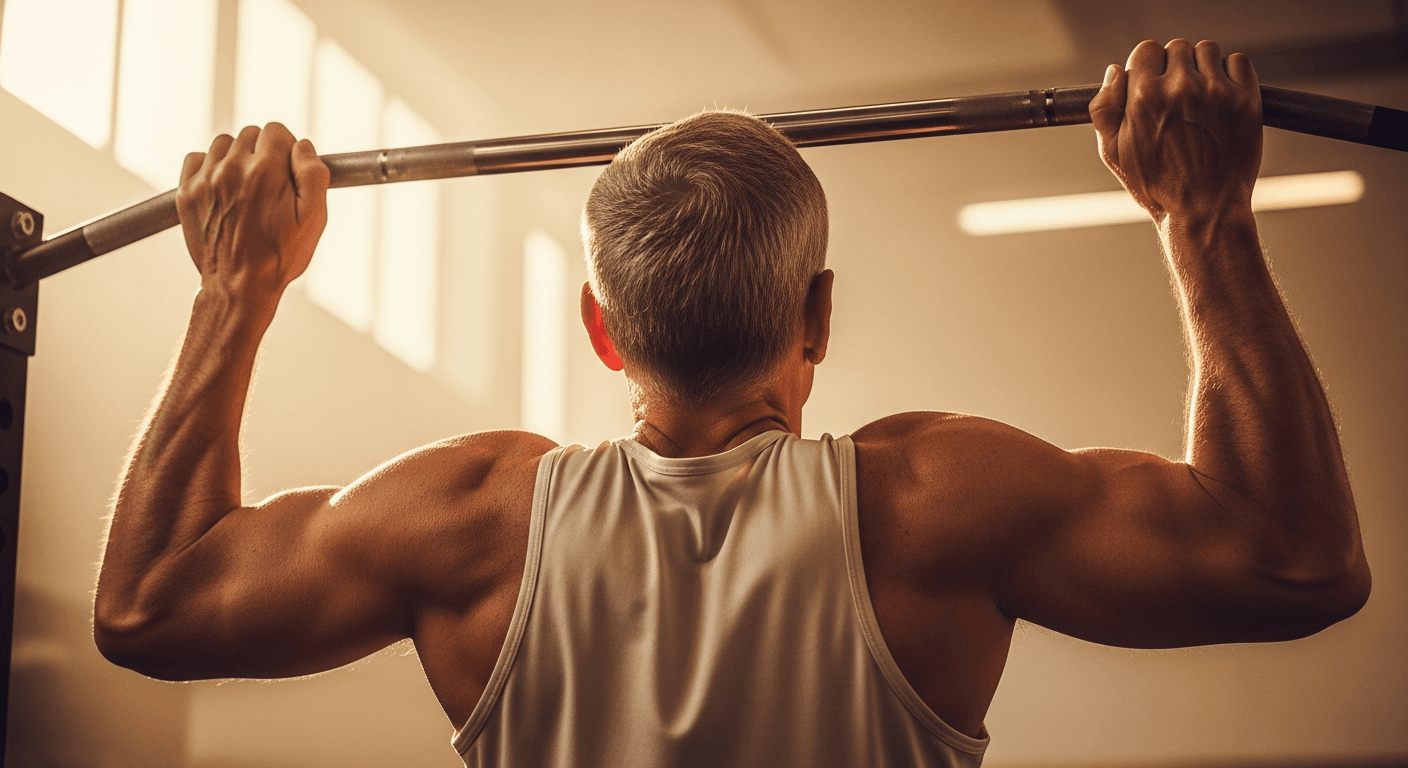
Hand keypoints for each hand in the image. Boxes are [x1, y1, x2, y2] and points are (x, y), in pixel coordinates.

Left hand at [177, 123, 329, 303]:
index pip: (276, 130)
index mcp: (266, 171)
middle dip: (263, 152)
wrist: (239, 286)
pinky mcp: (187, 192)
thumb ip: (313, 175)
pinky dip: (210, 166)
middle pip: (251, 134)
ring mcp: (206, 179)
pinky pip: (197, 158)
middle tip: (270, 183)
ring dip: (236, 157)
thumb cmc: (279, 256)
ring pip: (223, 143)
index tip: (288, 170)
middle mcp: (232, 169)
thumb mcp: (314, 219)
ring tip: (246, 186)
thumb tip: (303, 146)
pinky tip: (224, 187)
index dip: (287, 148)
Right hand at [1090, 39, 1261, 222]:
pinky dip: (1231, 72)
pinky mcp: (1245, 99)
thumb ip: (1105, 108)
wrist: (1203, 210)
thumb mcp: (1114, 153)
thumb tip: (1114, 72)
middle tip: (1178, 96)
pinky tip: (1222, 97)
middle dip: (1176, 66)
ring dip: (1203, 66)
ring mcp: (1216, 91)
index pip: (1146, 51)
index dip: (1149, 66)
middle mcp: (1180, 88)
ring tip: (1201, 97)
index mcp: (1144, 97)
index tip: (1155, 84)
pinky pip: (1239, 62)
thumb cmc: (1157, 186)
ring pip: (1208, 50)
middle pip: (1177, 47)